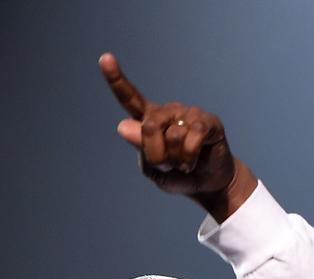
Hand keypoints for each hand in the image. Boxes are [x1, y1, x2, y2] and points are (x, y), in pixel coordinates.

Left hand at [99, 52, 256, 221]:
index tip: (105, 58)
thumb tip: (123, 125)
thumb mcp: (154, 169)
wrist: (208, 184)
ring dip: (176, 160)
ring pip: (172, 136)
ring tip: (184, 164)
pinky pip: (191, 139)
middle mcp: (167, 111)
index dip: (116, 80)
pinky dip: (189, 158)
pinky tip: (194, 161)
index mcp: (149, 120)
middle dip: (156, 155)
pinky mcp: (207, 121)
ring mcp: (188, 113)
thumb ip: (140, 149)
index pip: (130, 99)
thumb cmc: (178, 175)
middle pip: (149, 127)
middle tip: (168, 166)